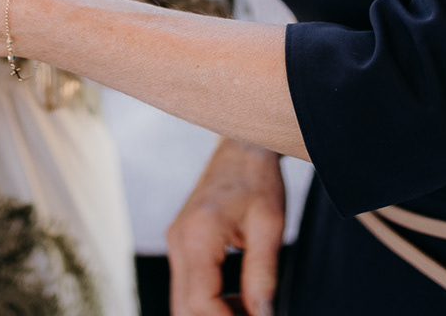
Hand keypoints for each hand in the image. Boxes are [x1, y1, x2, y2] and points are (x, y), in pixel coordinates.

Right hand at [170, 138, 287, 315]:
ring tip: (249, 312)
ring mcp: (176, 242)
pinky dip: (208, 301)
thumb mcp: (269, 227)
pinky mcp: (182, 243)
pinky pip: (188, 285)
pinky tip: (237, 300)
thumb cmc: (257, 179)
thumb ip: (262, 276)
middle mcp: (179, 241)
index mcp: (197, 235)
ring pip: (182, 300)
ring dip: (212, 313)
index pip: (200, 301)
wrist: (241, 146)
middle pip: (183, 307)